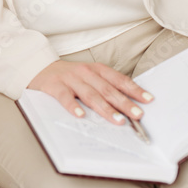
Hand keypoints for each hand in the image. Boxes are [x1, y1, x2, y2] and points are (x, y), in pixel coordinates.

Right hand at [27, 59, 153, 125]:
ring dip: (105, 108)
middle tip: (137, 115)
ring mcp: (70, 79)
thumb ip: (104, 87)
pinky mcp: (54, 86)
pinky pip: (65, 97)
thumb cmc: (68, 76)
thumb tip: (126, 105)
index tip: (148, 100)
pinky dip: (73, 106)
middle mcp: (85, 73)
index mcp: (96, 70)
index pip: (119, 80)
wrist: (38, 67)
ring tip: (117, 120)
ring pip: (91, 95)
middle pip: (108, 89)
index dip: (134, 90)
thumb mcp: (88, 76)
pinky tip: (81, 116)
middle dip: (124, 103)